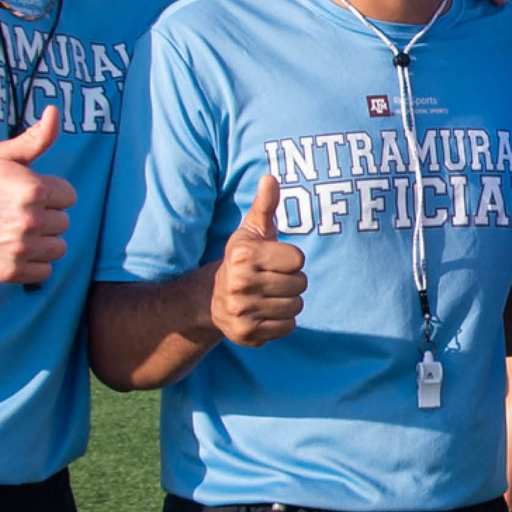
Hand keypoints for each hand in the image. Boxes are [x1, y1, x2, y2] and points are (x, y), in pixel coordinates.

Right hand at [0, 106, 76, 283]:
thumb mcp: (3, 155)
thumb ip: (36, 138)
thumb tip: (55, 112)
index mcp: (34, 190)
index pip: (68, 196)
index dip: (50, 193)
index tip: (27, 193)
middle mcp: (30, 220)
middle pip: (63, 222)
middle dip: (46, 216)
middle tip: (17, 212)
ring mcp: (20, 248)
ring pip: (58, 248)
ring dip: (43, 241)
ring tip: (17, 231)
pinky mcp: (11, 271)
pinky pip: (45, 271)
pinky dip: (33, 263)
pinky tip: (15, 249)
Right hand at [209, 173, 307, 345]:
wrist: (212, 298)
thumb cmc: (242, 259)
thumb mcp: (251, 231)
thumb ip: (265, 206)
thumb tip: (270, 177)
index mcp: (243, 255)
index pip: (298, 259)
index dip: (291, 259)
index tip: (274, 260)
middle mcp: (239, 283)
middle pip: (300, 284)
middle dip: (291, 281)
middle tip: (271, 279)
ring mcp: (242, 311)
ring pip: (296, 306)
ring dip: (288, 301)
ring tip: (268, 295)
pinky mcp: (247, 334)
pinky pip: (288, 326)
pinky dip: (282, 321)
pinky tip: (265, 312)